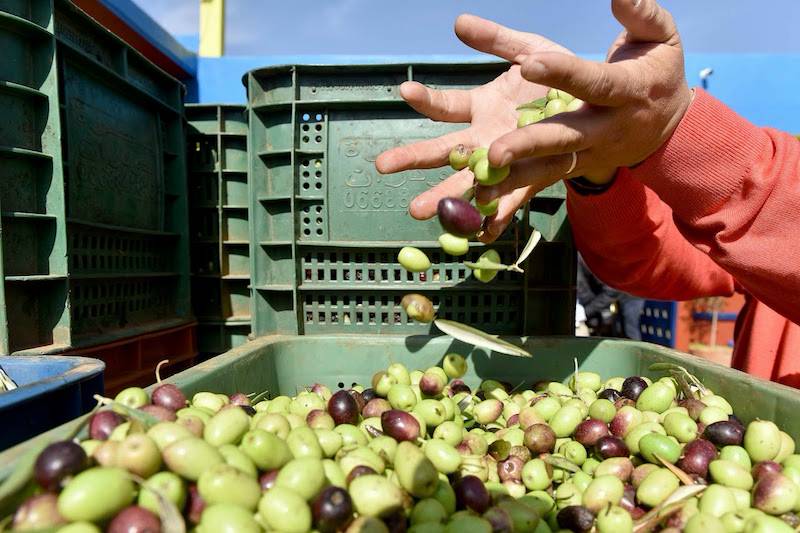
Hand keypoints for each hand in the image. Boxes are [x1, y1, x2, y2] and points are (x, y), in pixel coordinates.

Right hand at [375, 14, 570, 242]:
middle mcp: (485, 138)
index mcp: (481, 108)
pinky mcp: (531, 178)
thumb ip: (496, 40)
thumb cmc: (560, 76)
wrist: (602, 104)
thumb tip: (458, 22)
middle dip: (414, 158)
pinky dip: (495, 217)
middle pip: (444, 150)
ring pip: (469, 180)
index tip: (405, 90)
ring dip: (446, 195)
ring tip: (418, 211)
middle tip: (383, 164)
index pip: (445, 108)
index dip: (426, 99)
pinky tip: (481, 233)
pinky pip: (510, 200)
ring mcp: (505, 162)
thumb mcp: (531, 49)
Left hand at [483, 0, 691, 204]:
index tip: (528, 64)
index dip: (563, 73)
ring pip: (550, 167)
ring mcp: (591, 153)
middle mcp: (607, 128)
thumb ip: (639, 14)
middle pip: (566, 137)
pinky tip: (484, 197)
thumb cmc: (657, 70)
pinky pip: (543, 180)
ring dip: (515, 177)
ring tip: (482, 185)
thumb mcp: (658, 36)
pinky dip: (515, 190)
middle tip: (496, 152)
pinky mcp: (576, 167)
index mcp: (628, 91)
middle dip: (531, 145)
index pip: (594, 82)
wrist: (671, 125)